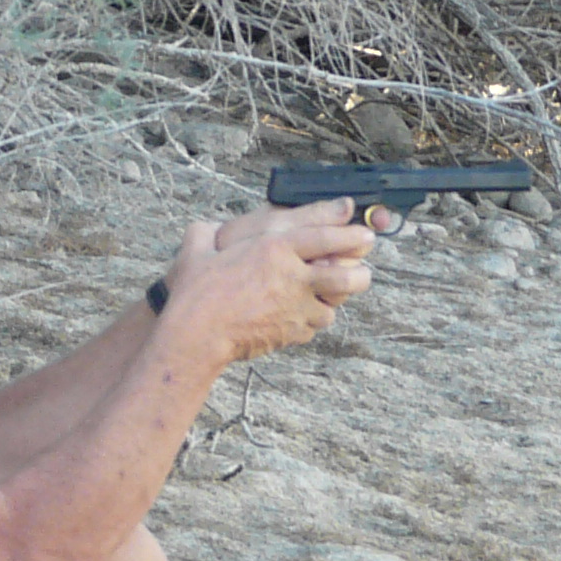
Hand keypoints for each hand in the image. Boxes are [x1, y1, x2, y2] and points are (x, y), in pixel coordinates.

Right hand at [161, 206, 368, 362]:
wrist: (196, 335)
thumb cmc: (194, 292)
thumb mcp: (196, 251)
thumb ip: (205, 232)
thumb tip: (204, 225)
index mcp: (274, 249)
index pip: (326, 237)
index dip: (351, 235)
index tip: (365, 235)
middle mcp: (292, 277)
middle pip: (347, 276)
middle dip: (361, 274)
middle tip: (361, 272)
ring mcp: (295, 308)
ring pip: (333, 308)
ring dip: (330, 303)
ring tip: (322, 299)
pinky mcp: (291, 333)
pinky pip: (310, 328)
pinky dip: (306, 324)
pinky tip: (294, 320)